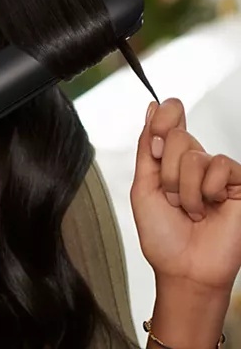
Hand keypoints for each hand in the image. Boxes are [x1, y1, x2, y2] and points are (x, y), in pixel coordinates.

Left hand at [130, 98, 240, 292]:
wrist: (184, 267)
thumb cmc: (163, 235)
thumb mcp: (143, 186)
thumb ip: (146, 148)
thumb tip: (151, 109)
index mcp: (170, 162)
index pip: (168, 123)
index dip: (162, 119)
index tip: (157, 127)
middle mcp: (195, 163)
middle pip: (176, 136)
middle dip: (165, 173)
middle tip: (172, 199)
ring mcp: (218, 173)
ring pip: (193, 154)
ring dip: (184, 188)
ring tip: (191, 209)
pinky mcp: (239, 183)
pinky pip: (219, 165)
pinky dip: (207, 190)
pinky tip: (211, 207)